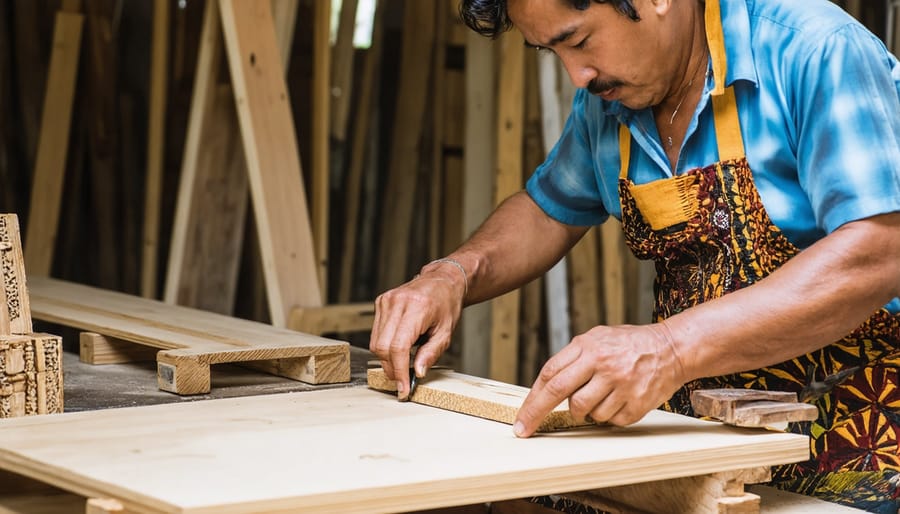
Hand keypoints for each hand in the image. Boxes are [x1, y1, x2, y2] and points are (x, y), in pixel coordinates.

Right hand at [370, 261, 465, 397]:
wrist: (442, 281)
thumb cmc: (446, 305)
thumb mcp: (446, 333)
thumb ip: (431, 354)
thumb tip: (417, 373)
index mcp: (417, 308)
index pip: (399, 346)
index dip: (399, 371)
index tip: (403, 389)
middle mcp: (398, 302)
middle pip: (383, 346)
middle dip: (391, 369)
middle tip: (403, 381)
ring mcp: (386, 301)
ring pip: (376, 342)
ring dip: (387, 359)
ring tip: (403, 364)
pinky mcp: (380, 302)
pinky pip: (376, 333)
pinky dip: (385, 346)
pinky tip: (399, 347)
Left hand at [514, 322, 686, 436]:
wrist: (672, 349)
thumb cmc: (629, 344)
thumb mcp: (596, 338)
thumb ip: (572, 358)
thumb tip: (545, 385)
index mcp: (588, 346)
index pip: (550, 374)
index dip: (532, 398)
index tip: (521, 418)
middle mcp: (603, 365)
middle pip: (559, 394)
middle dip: (537, 414)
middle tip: (525, 429)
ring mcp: (620, 385)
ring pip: (585, 412)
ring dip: (586, 411)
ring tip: (601, 394)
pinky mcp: (636, 403)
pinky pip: (609, 420)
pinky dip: (609, 415)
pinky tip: (619, 398)